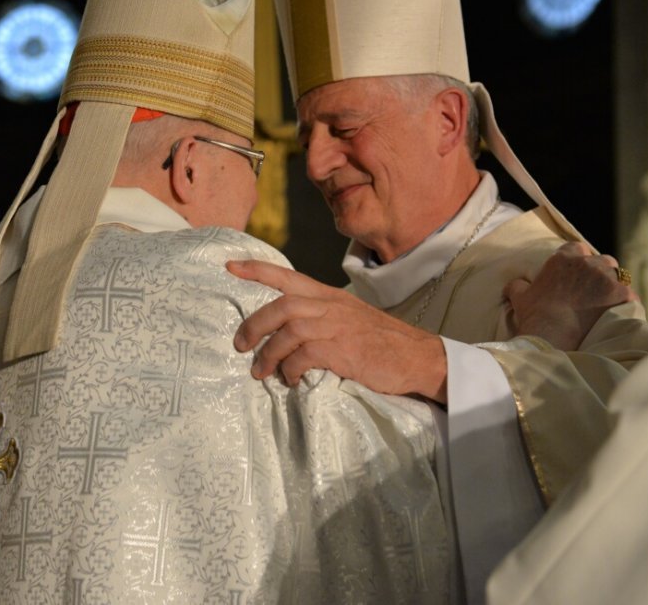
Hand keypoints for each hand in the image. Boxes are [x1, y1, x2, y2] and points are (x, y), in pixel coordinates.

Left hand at [227, 260, 449, 401]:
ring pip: (287, 331)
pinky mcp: (341, 350)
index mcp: (329, 295)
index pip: (288, 275)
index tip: (230, 266)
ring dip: (267, 354)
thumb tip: (288, 335)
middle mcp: (330, 306)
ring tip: (259, 372)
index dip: (257, 270)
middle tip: (240, 345)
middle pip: (280, 305)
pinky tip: (290, 380)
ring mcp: (335, 326)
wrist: (417, 357)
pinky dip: (289, 370)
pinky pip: (302, 357)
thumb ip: (322, 318)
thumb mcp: (350, 318)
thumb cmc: (382, 341)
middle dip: (253, 325)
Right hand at [504, 242, 636, 350]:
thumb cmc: (535, 315)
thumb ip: (518, 285)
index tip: (576, 275)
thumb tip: (515, 284)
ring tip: (607, 305)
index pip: (577, 248)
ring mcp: (607, 278)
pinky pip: (631, 297)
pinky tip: (620, 315)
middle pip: (603, 261)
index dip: (579, 261)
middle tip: (593, 292)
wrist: (552, 336)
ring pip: (619, 277)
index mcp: (564, 258)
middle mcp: (588, 263)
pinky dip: (627, 305)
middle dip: (600, 273)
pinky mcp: (623, 295)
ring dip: (613, 288)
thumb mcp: (519, 296)